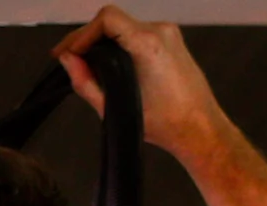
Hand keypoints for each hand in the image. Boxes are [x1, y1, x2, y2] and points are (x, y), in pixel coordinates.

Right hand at [54, 8, 228, 162]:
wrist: (199, 125)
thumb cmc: (163, 122)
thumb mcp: (112, 107)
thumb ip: (84, 81)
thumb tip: (67, 60)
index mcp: (147, 44)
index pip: (107, 18)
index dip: (82, 34)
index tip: (68, 53)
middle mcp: (160, 31)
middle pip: (112, 20)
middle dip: (88, 39)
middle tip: (70, 60)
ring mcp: (167, 33)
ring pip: (123, 26)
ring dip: (102, 42)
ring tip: (88, 66)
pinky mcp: (171, 39)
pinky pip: (136, 33)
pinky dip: (118, 45)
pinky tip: (110, 65)